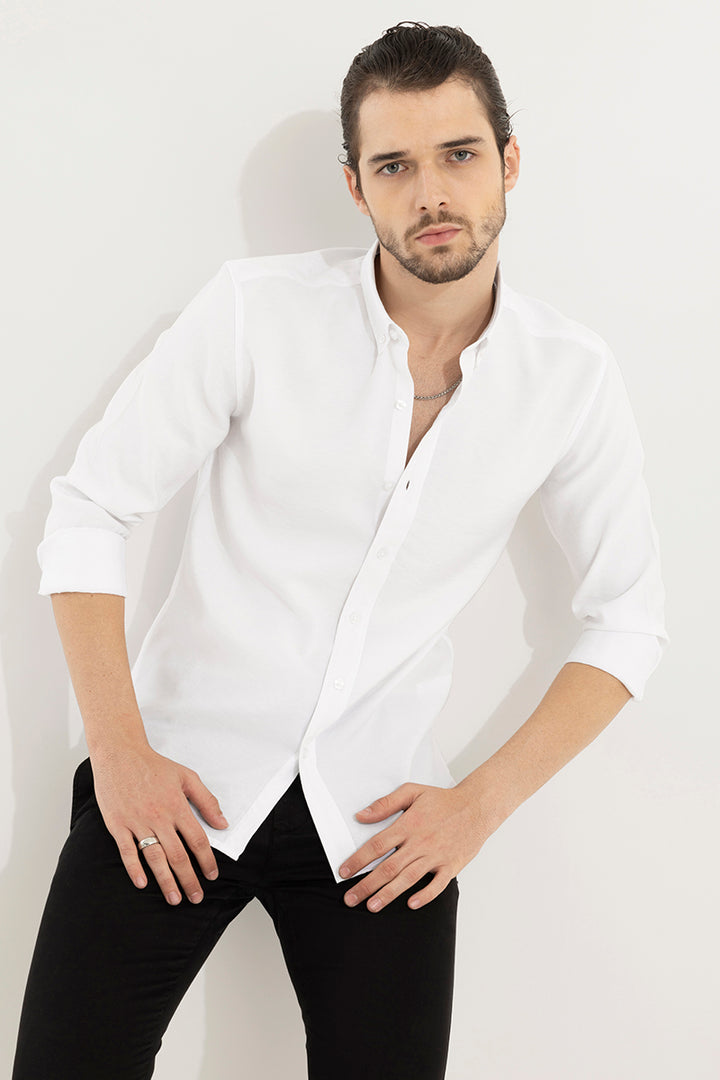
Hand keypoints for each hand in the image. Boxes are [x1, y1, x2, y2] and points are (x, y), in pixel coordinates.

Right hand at [91, 743, 227, 905]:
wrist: (120, 754)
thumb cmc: (154, 765)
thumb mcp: (187, 777)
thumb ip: (206, 801)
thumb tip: (222, 823)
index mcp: (177, 806)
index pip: (197, 840)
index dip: (206, 860)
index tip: (211, 875)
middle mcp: (158, 817)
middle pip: (178, 855)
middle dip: (189, 879)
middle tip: (196, 897)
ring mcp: (136, 822)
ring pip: (154, 858)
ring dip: (166, 881)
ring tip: (174, 898)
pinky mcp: (117, 824)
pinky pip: (126, 851)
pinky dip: (134, 869)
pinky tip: (143, 883)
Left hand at [337, 782, 487, 911]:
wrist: (476, 806)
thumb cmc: (442, 800)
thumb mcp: (412, 791)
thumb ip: (385, 803)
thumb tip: (361, 815)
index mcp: (408, 825)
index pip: (377, 845)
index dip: (358, 860)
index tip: (343, 872)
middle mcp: (420, 842)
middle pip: (388, 867)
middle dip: (366, 885)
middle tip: (350, 899)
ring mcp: (436, 856)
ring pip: (408, 878)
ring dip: (388, 894)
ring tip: (371, 906)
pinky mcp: (451, 865)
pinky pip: (437, 885)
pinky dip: (425, 895)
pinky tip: (411, 904)